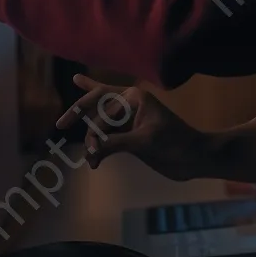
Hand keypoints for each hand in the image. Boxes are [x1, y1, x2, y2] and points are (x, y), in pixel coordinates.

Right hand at [56, 74, 205, 179]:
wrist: (196, 158)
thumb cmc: (176, 144)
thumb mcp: (145, 142)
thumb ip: (116, 143)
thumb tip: (91, 150)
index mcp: (134, 97)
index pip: (104, 108)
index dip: (95, 129)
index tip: (93, 151)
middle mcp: (130, 103)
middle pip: (97, 104)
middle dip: (78, 113)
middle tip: (59, 123)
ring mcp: (129, 119)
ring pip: (101, 122)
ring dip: (92, 138)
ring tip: (91, 159)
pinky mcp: (131, 134)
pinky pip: (108, 132)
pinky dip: (98, 139)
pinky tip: (84, 127)